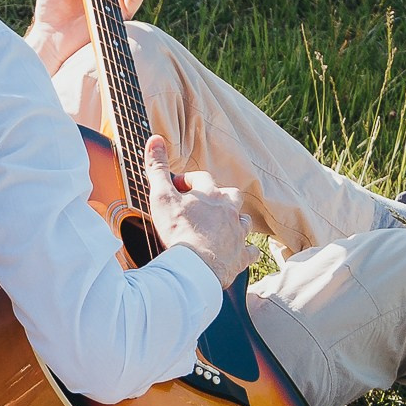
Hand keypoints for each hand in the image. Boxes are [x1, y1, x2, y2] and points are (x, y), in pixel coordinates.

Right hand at [142, 134, 250, 284]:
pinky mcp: (241, 255)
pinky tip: (242, 251)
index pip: (202, 178)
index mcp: (210, 194)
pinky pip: (250, 250)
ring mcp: (237, 233)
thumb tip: (155, 139)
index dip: (189, 181)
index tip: (177, 188)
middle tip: (204, 205)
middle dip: (220, 197)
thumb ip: (157, 168)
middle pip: (231, 195)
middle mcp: (229, 210)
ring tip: (223, 225)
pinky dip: (247, 250)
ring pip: (243, 220)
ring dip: (234, 220)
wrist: (196, 266)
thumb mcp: (161, 196)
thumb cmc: (178, 230)